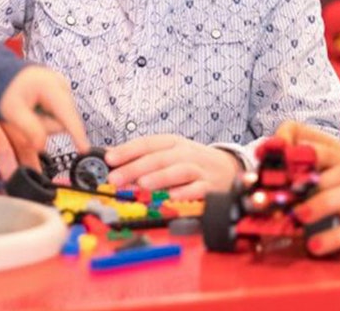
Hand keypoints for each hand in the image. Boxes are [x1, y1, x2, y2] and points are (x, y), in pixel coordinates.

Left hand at [0, 65, 88, 156]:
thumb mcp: (12, 111)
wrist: (4, 74)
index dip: (76, 134)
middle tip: (25, 117)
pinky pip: (58, 113)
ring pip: (61, 118)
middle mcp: (61, 85)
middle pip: (63, 120)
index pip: (67, 114)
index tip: (84, 149)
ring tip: (29, 110)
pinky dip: (46, 116)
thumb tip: (42, 146)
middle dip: (45, 125)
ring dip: (45, 121)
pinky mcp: (61, 93)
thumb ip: (29, 129)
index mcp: (50, 86)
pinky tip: (35, 108)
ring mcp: (63, 88)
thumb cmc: (6, 90)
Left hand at [103, 134, 241, 200]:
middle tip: (116, 178)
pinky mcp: (211, 187)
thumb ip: (143, 156)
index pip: (148, 143)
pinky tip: (172, 196)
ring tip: (142, 184)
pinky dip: (185, 192)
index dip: (128, 150)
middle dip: (136, 167)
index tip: (109, 158)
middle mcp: (186, 153)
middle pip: (160, 158)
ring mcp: (199, 170)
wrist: (229, 168)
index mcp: (173, 143)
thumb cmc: (192, 161)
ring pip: (179, 170)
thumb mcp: (169, 153)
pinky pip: (198, 189)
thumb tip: (111, 158)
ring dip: (160, 177)